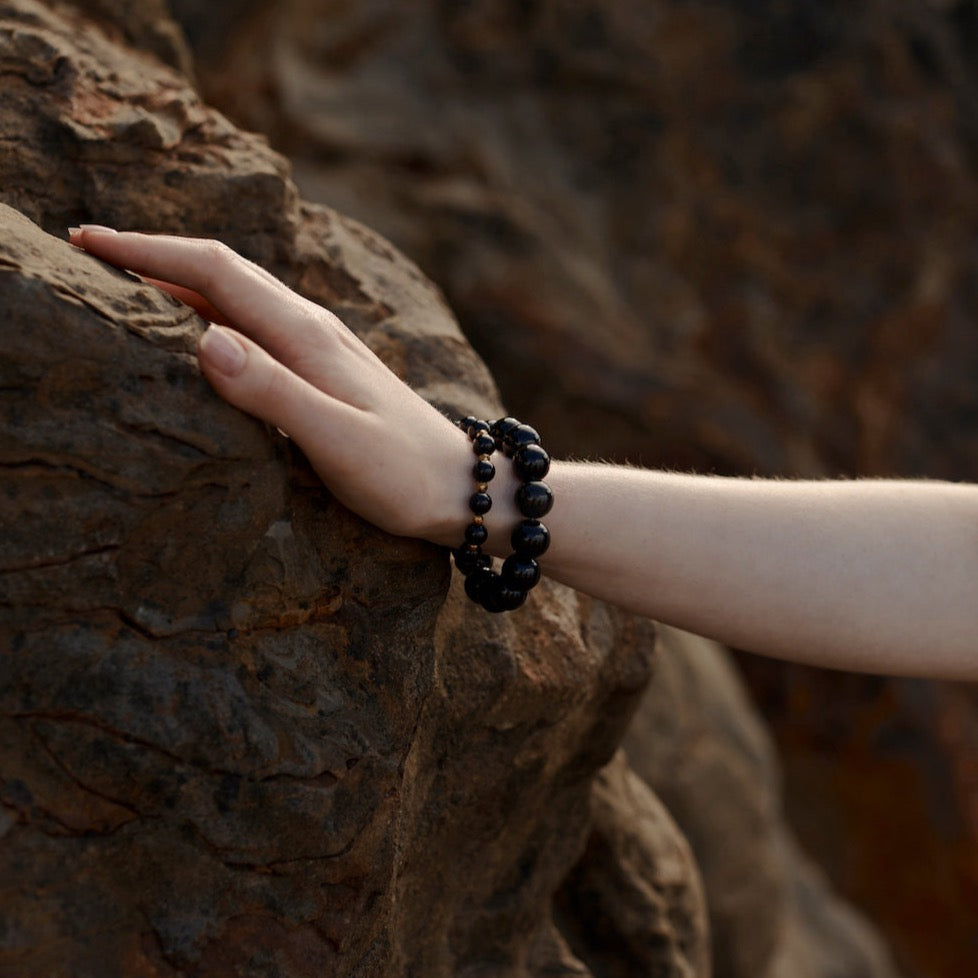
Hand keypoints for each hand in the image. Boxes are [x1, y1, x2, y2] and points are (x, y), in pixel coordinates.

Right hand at [68, 226, 482, 546]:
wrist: (462, 486)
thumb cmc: (403, 475)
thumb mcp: (337, 441)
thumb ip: (273, 394)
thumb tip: (204, 339)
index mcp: (307, 336)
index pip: (216, 272)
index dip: (149, 252)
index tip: (87, 242)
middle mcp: (312, 328)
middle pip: (223, 272)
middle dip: (154, 256)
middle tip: (88, 251)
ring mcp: (321, 346)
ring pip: (239, 296)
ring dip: (181, 282)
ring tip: (124, 284)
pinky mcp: (326, 369)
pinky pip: (257, 325)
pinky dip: (213, 314)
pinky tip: (198, 331)